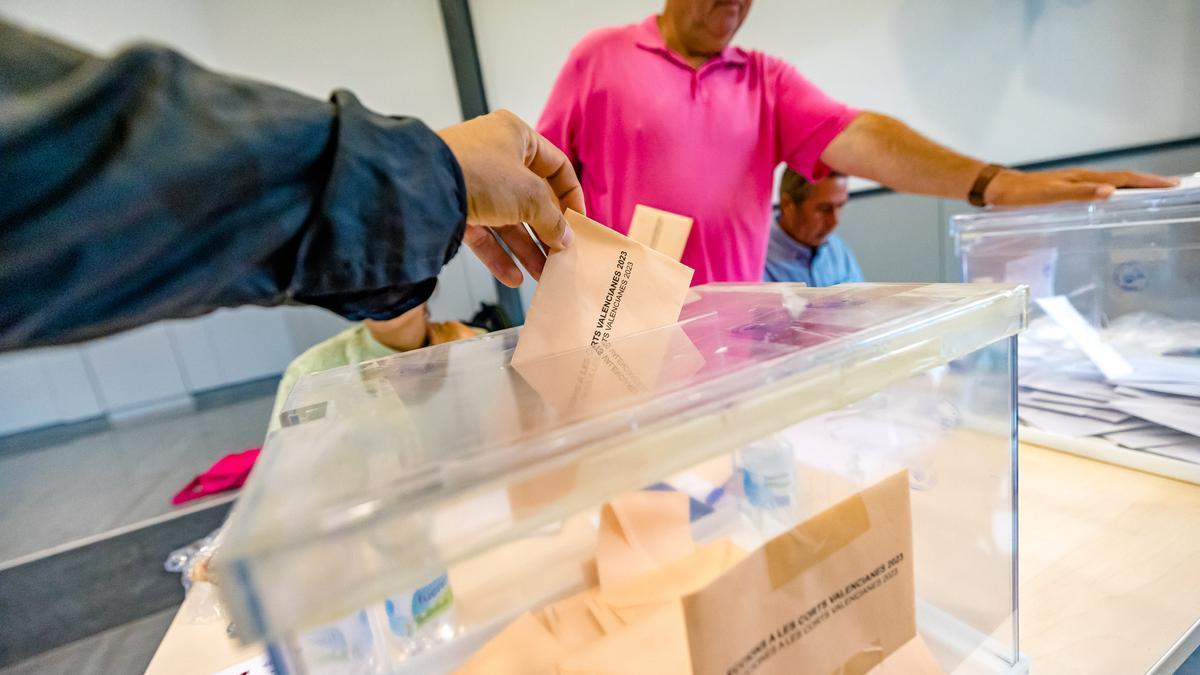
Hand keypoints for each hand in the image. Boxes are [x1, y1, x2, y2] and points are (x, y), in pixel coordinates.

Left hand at [437, 110, 584, 286]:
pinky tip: (514, 278)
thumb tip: (566, 238)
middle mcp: (494, 155)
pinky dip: (499, 254)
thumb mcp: (530, 195)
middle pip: (531, 198)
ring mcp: (473, 182)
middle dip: (547, 231)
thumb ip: (553, 219)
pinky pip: (484, 233)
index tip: (579, 224)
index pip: (556, 166)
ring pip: (508, 220)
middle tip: (562, 255)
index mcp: (516, 136)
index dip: (571, 196)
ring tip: (543, 275)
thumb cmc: (481, 174)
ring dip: (526, 249)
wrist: (421, 187)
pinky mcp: (455, 206)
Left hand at [984, 168, 1177, 206]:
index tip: (1171, 186)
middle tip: (1171, 189)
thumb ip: (1077, 195)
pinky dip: (1113, 192)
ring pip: (1110, 183)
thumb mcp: (1048, 196)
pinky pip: (1097, 189)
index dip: (1146, 183)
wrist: (997, 189)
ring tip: (1151, 194)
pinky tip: (1114, 200)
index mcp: (1081, 178)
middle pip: (1121, 179)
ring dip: (1132, 187)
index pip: (1122, 179)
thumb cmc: (1019, 195)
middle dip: (1147, 183)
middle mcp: (1081, 178)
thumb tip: (1110, 193)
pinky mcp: (1065, 189)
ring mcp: (1073, 183)